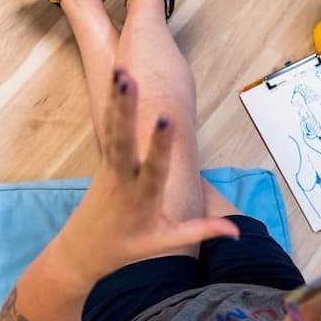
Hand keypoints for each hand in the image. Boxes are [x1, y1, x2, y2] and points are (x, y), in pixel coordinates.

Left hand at [54, 70, 238, 281]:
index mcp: (142, 199)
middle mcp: (124, 178)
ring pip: (113, 129)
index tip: (166, 119)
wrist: (83, 250)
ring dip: (117, 99)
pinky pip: (108, 129)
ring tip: (120, 69)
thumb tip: (236, 231)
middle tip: (127, 79)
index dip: (160, 144)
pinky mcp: (103, 160)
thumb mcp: (166, 242)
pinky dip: (111, 105)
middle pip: (123, 140)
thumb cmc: (127, 247)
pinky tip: (114, 78)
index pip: (153, 168)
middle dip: (126, 109)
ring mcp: (110, 167)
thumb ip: (201, 231)